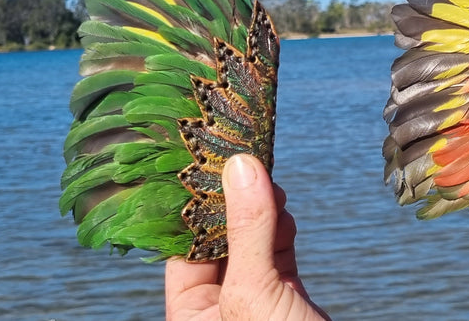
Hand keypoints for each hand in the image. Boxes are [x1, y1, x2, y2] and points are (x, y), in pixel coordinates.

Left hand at [164, 154, 329, 320]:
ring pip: (251, 241)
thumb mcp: (252, 290)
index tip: (209, 164)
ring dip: (261, 209)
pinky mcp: (285, 294)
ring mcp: (253, 297)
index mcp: (192, 311)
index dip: (196, 205)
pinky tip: (281, 208)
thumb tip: (242, 168)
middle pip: (218, 239)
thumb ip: (247, 232)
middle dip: (233, 202)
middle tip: (244, 162)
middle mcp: (217, 304)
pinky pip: (277, 252)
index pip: (183, 247)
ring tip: (266, 179)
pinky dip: (281, 227)